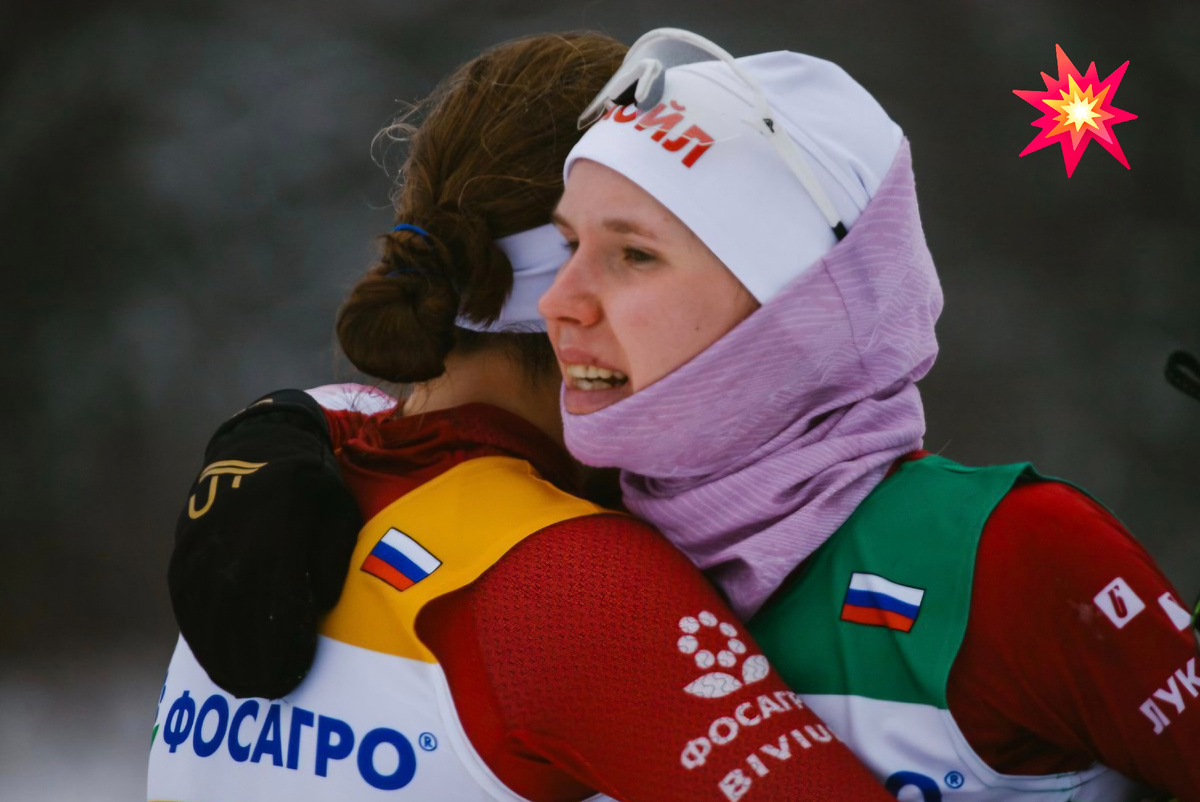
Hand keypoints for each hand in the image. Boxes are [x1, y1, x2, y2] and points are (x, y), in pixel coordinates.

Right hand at [169, 390, 361, 698]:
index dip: (283, 648)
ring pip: (205, 616)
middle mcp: (231, 545)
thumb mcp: (339, 513)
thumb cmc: (312, 484)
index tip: (294, 677)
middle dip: (252, 662)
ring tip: (241, 684)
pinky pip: (185, 602)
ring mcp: (201, 548)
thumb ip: (332, 561)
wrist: (257, 445)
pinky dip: (199, 633)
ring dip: (221, 655)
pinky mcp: (183, 550)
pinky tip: (213, 655)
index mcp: (276, 535)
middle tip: (269, 691)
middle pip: (236, 620)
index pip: (276, 608)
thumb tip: (319, 606)